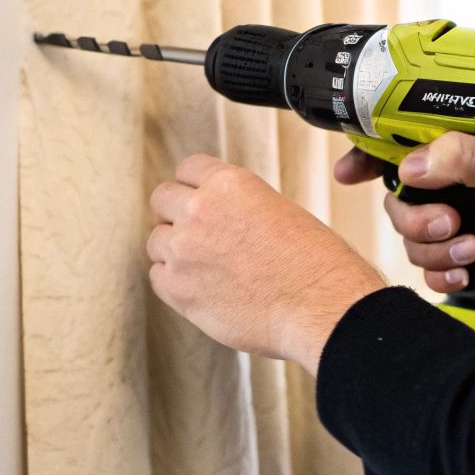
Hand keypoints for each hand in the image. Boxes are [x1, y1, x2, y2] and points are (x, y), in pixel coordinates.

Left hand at [149, 155, 386, 371]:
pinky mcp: (177, 289)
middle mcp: (200, 210)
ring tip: (201, 267)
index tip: (196, 199)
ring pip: (156, 240)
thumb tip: (224, 219)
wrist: (319, 305)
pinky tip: (199, 288)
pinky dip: (173, 282)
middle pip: (162, 199)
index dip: (194, 186)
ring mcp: (184, 250)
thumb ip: (241, 207)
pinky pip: (157, 277)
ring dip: (173, 250)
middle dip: (175, 214)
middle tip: (193, 233)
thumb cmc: (314, 264)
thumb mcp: (280, 210)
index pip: (188, 169)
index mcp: (229, 184)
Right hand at [334, 135, 474, 312]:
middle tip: (452, 224)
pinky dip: (442, 277)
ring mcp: (462, 221)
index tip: (350, 172)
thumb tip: (414, 163)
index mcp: (469, 147)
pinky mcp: (468, 260)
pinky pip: (429, 272)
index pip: (405, 140)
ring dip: (434, 251)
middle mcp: (458, 182)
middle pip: (398, 197)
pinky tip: (467, 277)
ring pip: (411, 238)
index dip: (370, 154)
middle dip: (415, 217)